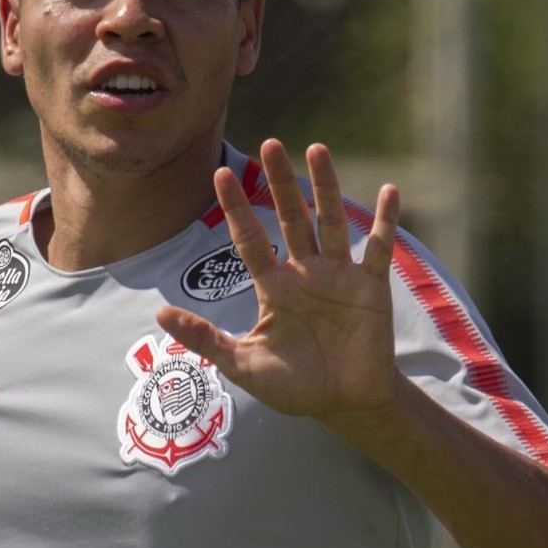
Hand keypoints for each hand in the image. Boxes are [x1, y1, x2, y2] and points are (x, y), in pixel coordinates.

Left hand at [156, 140, 401, 422]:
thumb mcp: (243, 364)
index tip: (220, 173)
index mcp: (274, 287)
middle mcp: (305, 272)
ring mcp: (339, 275)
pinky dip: (385, 220)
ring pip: (331, 220)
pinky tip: (389, 190)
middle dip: (280, 182)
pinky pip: (379, 247)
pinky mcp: (371, 286)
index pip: (250, 239)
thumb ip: (205, 338)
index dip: (236, 208)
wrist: (346, 404)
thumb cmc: (295, 388)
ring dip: (325, 186)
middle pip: (290, 218)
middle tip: (270, 143)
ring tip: (316, 149)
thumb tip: (159, 314)